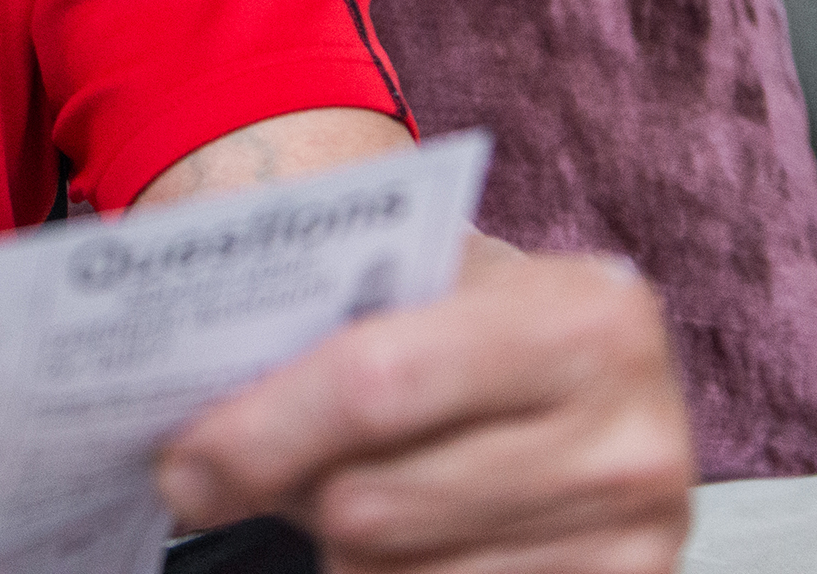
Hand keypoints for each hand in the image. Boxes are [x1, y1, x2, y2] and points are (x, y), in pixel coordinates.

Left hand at [154, 239, 693, 571]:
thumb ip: (323, 323)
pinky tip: (386, 534)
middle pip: (373, 505)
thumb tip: (188, 435)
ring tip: (323, 487)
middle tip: (219, 477)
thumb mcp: (428, 273)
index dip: (260, 429)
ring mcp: (635, 536)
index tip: (181, 458)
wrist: (593, 362)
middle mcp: (629, 435)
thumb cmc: (479, 308)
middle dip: (277, 492)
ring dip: (331, 543)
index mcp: (580, 317)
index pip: (376, 385)